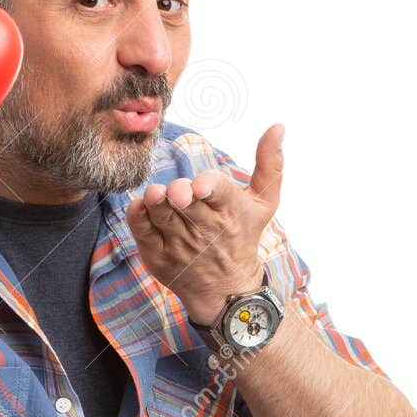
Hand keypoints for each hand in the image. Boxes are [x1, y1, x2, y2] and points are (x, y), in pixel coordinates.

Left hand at [126, 123, 283, 324]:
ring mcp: (180, 244)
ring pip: (162, 216)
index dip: (207, 187)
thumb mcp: (265, 203)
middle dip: (178, 194)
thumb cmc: (244, 235)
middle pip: (186, 203)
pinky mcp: (159, 256)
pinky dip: (138, 216)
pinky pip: (143, 232)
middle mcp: (206, 230)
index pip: (219, 194)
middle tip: (175, 192)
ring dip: (155, 202)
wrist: (226, 289)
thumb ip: (270, 164)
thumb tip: (278, 126)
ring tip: (155, 194)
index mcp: (231, 211)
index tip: (199, 186)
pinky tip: (141, 205)